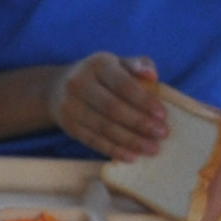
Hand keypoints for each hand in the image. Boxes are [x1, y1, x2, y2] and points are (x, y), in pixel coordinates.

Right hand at [50, 52, 166, 162]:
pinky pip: (92, 140)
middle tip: (162, 134)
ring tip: (152, 149)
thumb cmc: (101, 76)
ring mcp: (70, 106)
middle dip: (140, 123)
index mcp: (97, 65)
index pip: (123, 84)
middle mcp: (78, 83)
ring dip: (130, 140)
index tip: (163, 115)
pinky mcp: (68, 125)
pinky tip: (132, 157)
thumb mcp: (117, 64)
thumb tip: (152, 75)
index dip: (144, 100)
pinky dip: (113, 150)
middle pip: (112, 107)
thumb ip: (138, 65)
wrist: (57, 88)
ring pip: (103, 127)